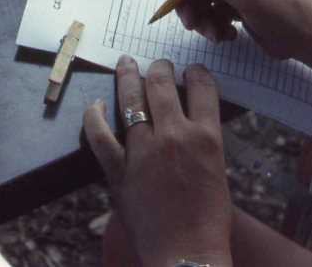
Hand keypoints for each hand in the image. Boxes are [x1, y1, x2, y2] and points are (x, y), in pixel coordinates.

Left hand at [83, 57, 233, 266]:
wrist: (187, 257)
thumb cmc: (209, 223)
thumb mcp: (217, 173)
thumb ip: (202, 145)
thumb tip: (189, 125)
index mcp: (206, 137)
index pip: (202, 87)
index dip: (196, 72)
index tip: (191, 70)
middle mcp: (175, 136)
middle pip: (163, 84)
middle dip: (160, 68)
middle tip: (157, 65)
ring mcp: (144, 150)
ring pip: (131, 99)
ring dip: (128, 76)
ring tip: (126, 64)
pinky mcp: (119, 170)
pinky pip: (99, 135)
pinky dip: (94, 117)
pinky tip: (96, 105)